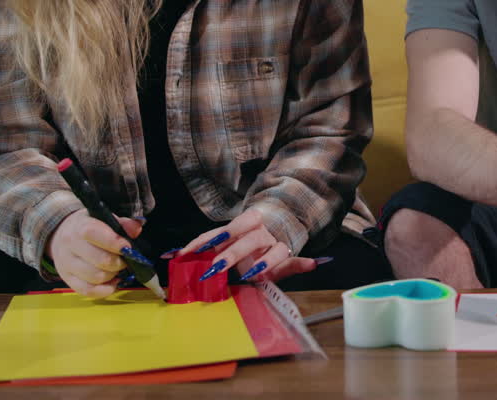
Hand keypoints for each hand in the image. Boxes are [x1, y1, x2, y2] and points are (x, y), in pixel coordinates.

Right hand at [47, 209, 143, 297]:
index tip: (127, 246)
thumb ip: (122, 223)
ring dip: (113, 275)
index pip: (93, 234)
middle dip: (119, 262)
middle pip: (100, 260)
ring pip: (96, 278)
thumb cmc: (89, 227)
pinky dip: (105, 289)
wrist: (61, 236)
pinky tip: (112, 281)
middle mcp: (70, 245)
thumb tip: (136, 229)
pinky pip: (89, 291)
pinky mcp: (68, 280)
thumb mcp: (103, 218)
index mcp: (80, 226)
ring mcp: (67, 264)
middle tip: (125, 259)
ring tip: (117, 268)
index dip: (114, 242)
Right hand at [180, 209, 316, 283]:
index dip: (266, 262)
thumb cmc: (277, 250)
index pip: (276, 252)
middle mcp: (262, 231)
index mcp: (279, 241)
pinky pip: (211, 234)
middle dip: (231, 254)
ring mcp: (244, 227)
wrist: (273, 221)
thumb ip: (295, 264)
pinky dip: (195, 244)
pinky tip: (178, 254)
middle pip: (248, 241)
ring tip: (189, 255)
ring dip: (208, 242)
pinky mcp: (229, 227)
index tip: (255, 275)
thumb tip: (318, 262)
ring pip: (227, 230)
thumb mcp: (286, 261)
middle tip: (216, 268)